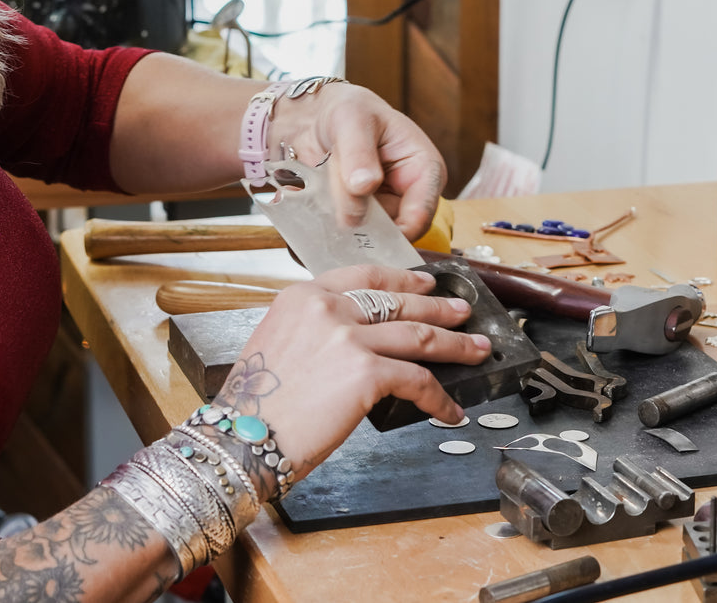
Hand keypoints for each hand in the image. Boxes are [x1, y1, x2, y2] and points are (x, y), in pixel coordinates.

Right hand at [212, 265, 486, 478]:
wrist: (241, 438)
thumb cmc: (254, 405)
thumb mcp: (277, 344)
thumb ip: (314, 330)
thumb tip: (353, 341)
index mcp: (302, 296)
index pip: (364, 277)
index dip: (402, 279)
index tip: (423, 282)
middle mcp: (326, 308)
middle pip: (398, 301)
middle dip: (438, 306)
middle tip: (461, 311)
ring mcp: (348, 337)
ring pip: (418, 335)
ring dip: (455, 344)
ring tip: (476, 348)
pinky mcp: (367, 372)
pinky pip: (417, 380)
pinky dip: (439, 398)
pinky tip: (450, 409)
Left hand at [269, 82, 445, 238]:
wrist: (314, 118)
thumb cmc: (347, 109)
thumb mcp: (352, 120)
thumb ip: (359, 153)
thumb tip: (365, 185)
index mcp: (423, 169)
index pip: (420, 213)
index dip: (395, 229)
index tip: (360, 225)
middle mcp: (407, 196)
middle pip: (391, 231)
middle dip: (361, 226)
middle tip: (332, 209)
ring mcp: (382, 211)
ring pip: (365, 235)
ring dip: (340, 225)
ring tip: (320, 199)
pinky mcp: (358, 220)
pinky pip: (345, 236)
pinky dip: (326, 228)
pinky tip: (311, 210)